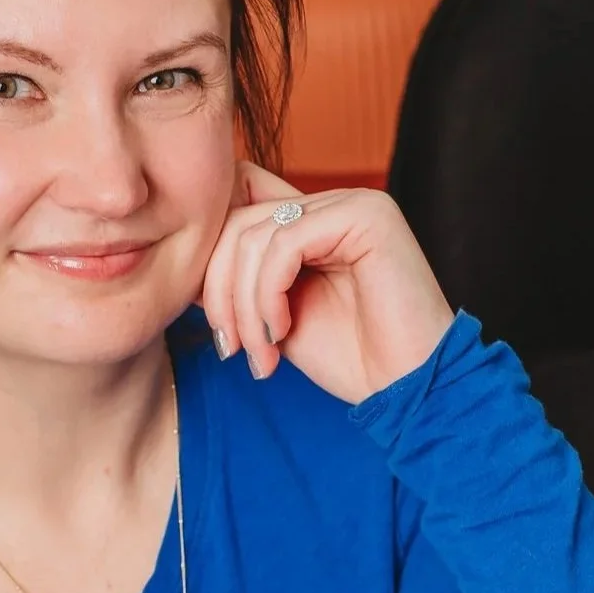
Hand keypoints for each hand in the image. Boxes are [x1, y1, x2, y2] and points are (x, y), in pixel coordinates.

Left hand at [197, 162, 455, 403]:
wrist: (411, 391)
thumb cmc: (351, 361)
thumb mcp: (275, 314)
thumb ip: (242, 277)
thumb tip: (182, 257)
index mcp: (316, 218)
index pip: (236, 207)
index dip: (211, 263)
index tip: (217, 325)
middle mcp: (335, 201)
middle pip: (236, 219)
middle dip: (219, 291)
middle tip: (232, 348)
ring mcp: (353, 202)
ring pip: (253, 234)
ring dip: (243, 305)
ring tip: (261, 353)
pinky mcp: (367, 215)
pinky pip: (283, 243)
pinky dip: (267, 296)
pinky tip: (282, 333)